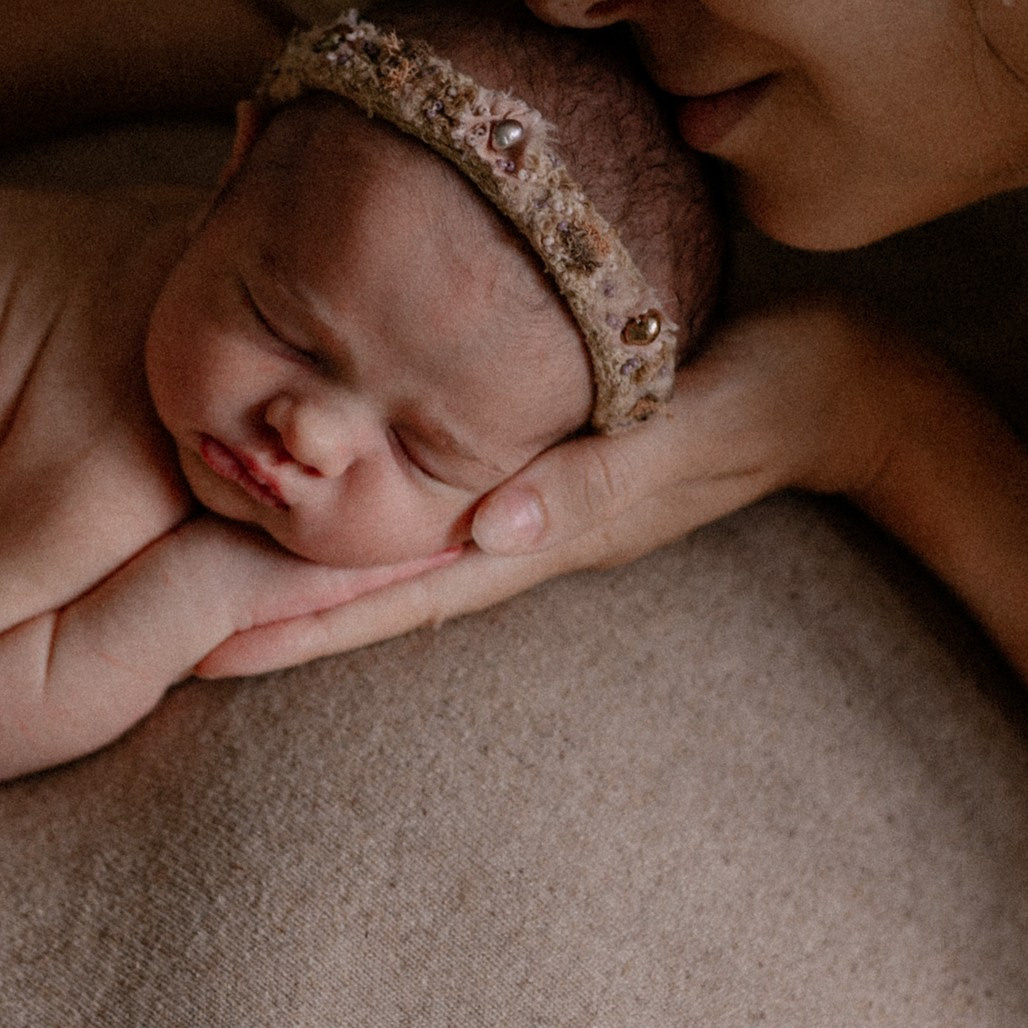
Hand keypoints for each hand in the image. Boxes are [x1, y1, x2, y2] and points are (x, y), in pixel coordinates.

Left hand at [193, 301, 922, 677]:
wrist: (855, 385)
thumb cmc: (782, 387)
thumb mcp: (699, 424)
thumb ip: (603, 475)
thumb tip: (489, 532)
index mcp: (554, 522)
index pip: (409, 586)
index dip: (310, 616)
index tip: (210, 642)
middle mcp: (533, 526)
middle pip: (387, 585)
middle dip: (284, 614)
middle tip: (172, 640)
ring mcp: (543, 505)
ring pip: (407, 557)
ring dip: (318, 580)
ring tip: (217, 600)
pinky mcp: (556, 471)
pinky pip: (444, 514)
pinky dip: (377, 529)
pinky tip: (329, 523)